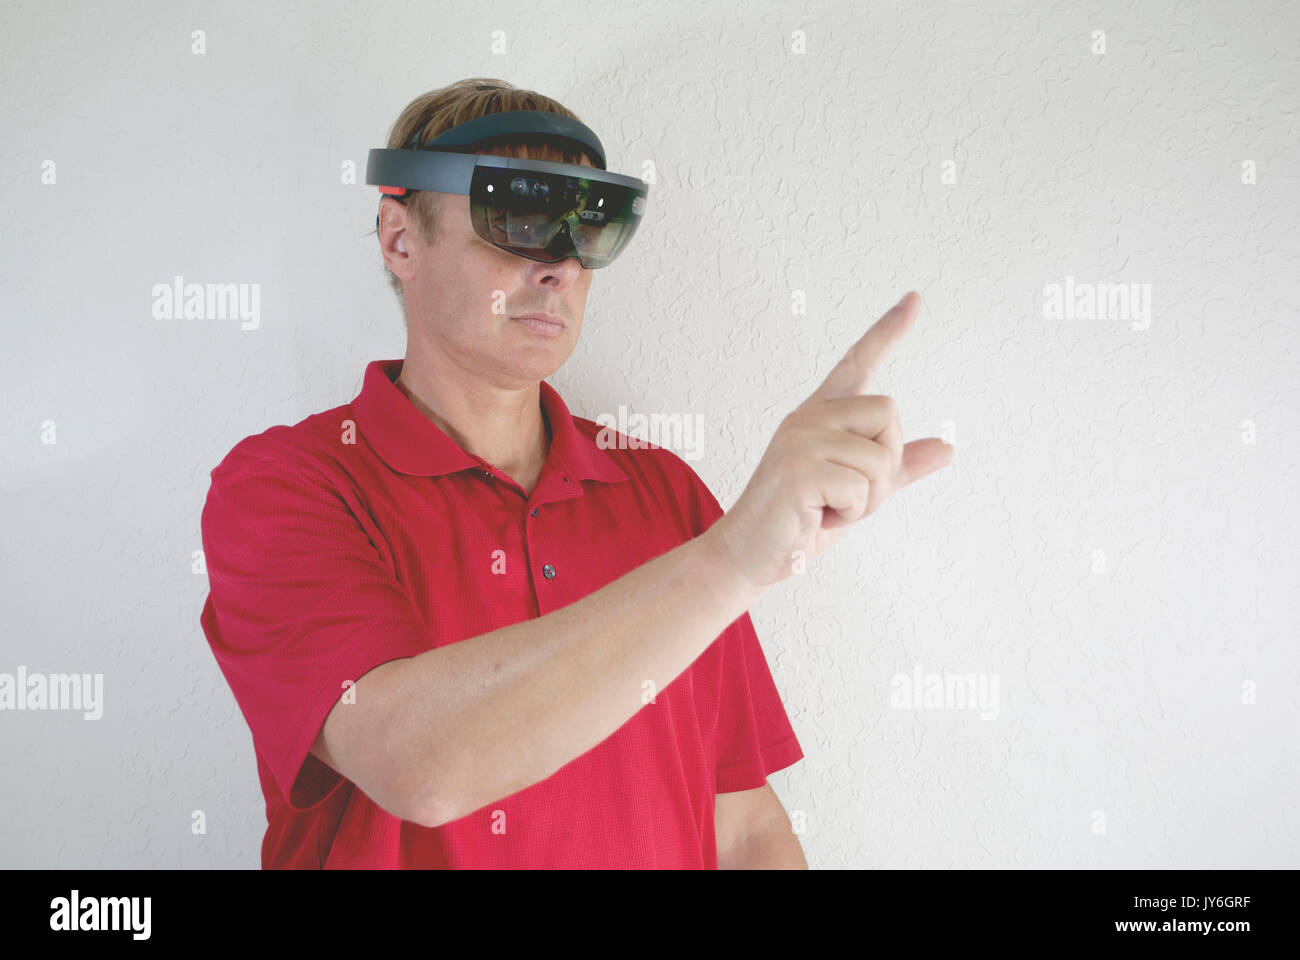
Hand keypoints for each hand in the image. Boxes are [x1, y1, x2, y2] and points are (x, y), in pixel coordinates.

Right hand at [705, 291, 953, 588]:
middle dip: (885, 464)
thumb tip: (946, 448)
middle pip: (889, 414)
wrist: (751, 556)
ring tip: (828, 508)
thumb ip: (897, 468)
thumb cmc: (798, 522)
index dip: (888, 330)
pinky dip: (851, 512)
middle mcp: (807, 417)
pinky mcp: (799, 469)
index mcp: (819, 415)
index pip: (857, 362)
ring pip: (880, 458)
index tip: (915, 298)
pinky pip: (862, 487)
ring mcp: (800, 439)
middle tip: (847, 495)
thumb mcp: (858, 492)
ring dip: (868, 498)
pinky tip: (817, 516)